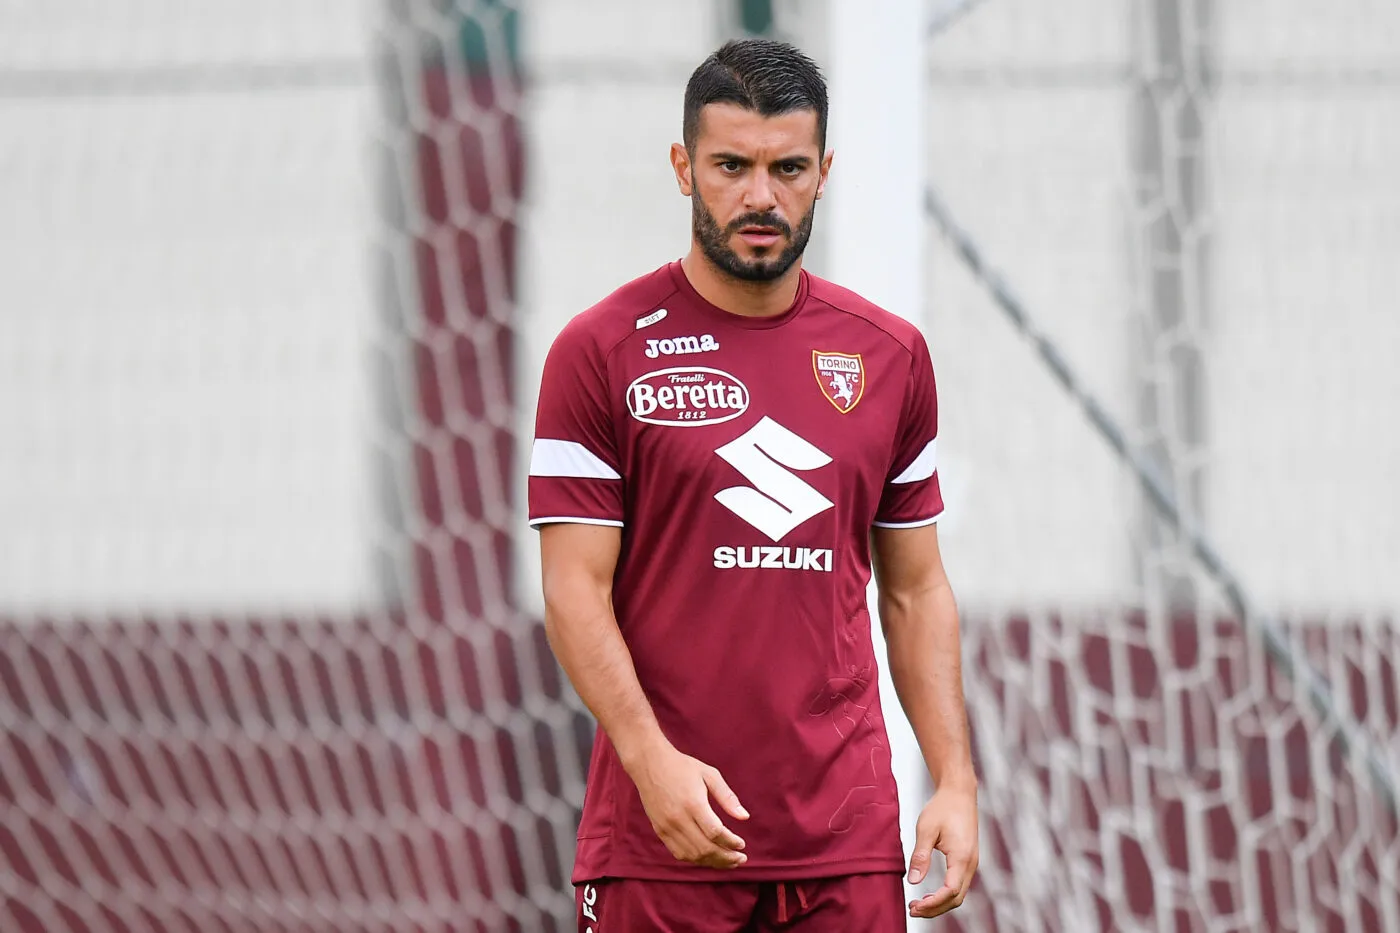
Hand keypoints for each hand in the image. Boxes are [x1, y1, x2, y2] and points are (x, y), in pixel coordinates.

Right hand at [627, 741, 749, 868]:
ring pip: (692, 855)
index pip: (715, 832)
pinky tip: (708, 857)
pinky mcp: (660, 830)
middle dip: (726, 858)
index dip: (731, 842)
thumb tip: (745, 817)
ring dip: (713, 862)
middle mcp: (678, 818)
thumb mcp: (709, 774)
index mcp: (693, 803)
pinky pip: (679, 853)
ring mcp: (667, 827)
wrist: (649, 764)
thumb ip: (727, 797)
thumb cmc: (683, 767)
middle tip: (741, 858)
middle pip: (705, 848)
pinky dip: (696, 859)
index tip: (742, 844)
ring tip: (728, 861)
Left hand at [906, 784, 978, 918]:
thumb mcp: (926, 829)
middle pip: (956, 899)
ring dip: (940, 903)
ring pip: (958, 894)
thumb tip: (913, 881)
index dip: (932, 904)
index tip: (914, 906)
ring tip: (918, 905)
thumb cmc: (943, 808)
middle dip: (935, 909)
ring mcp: (972, 863)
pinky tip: (930, 894)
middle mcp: (971, 864)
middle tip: (912, 910)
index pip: (949, 892)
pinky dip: (945, 895)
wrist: (959, 792)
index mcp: (962, 857)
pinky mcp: (968, 860)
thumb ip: (920, 856)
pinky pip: (959, 885)